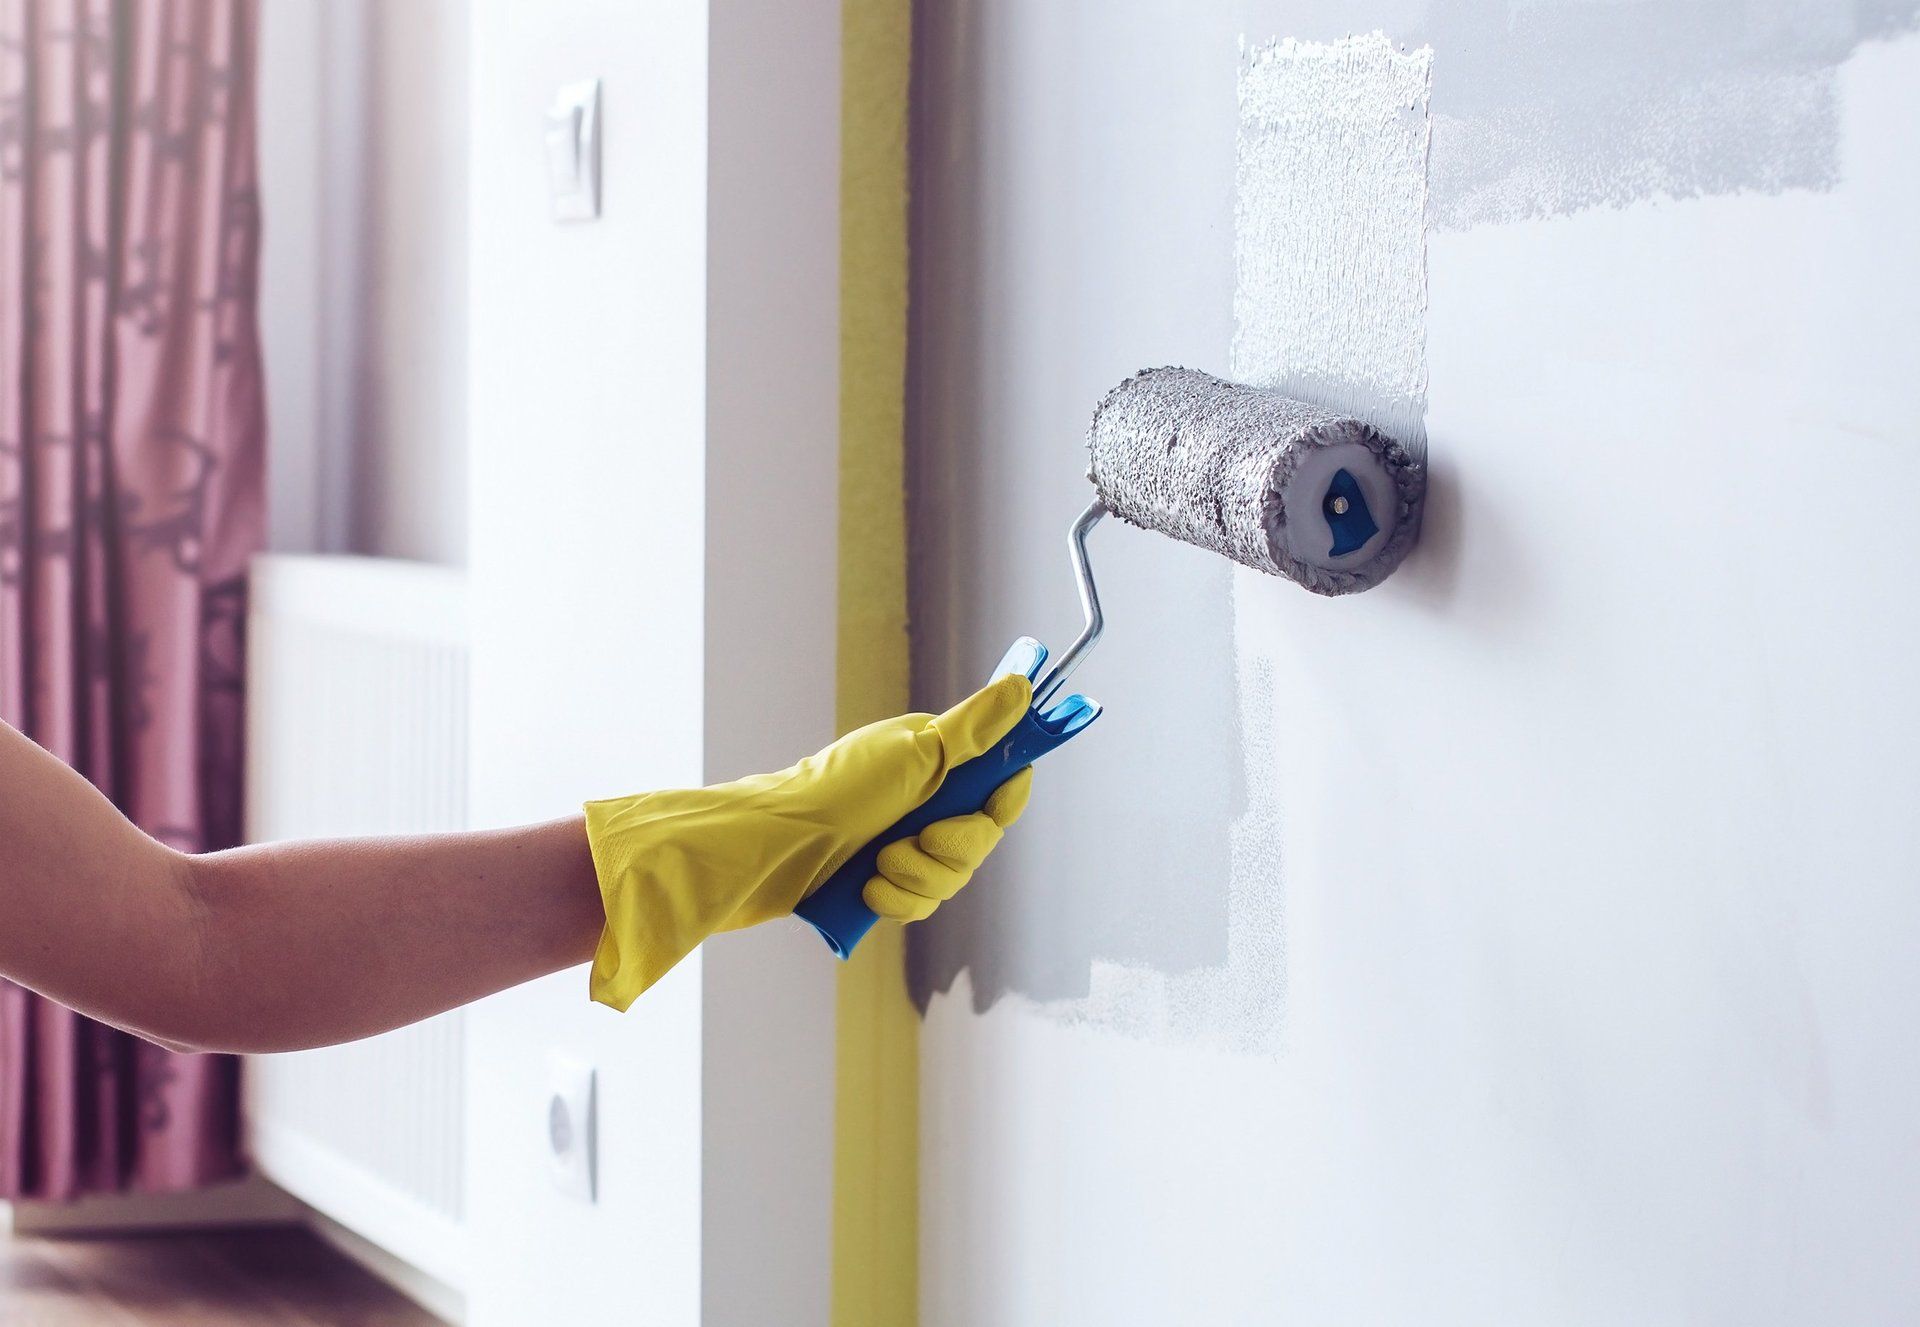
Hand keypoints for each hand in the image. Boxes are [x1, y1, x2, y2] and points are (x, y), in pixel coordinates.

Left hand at [585, 673, 1034, 1009]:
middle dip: (950, 850)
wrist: (771, 849)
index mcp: (935, 760)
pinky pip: (919, 904)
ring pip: (950, 879)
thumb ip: (975, 728)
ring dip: (917, 878)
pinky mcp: (880, 883)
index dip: (1002, 801)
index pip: (999, 784)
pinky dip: (895, 900)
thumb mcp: (915, 753)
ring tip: (877, 867)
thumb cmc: (836, 791)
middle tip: (913, 840)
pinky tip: (866, 890)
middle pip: (978, 840)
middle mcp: (922, 800)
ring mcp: (901, 843)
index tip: (991, 805)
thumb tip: (1021, 684)